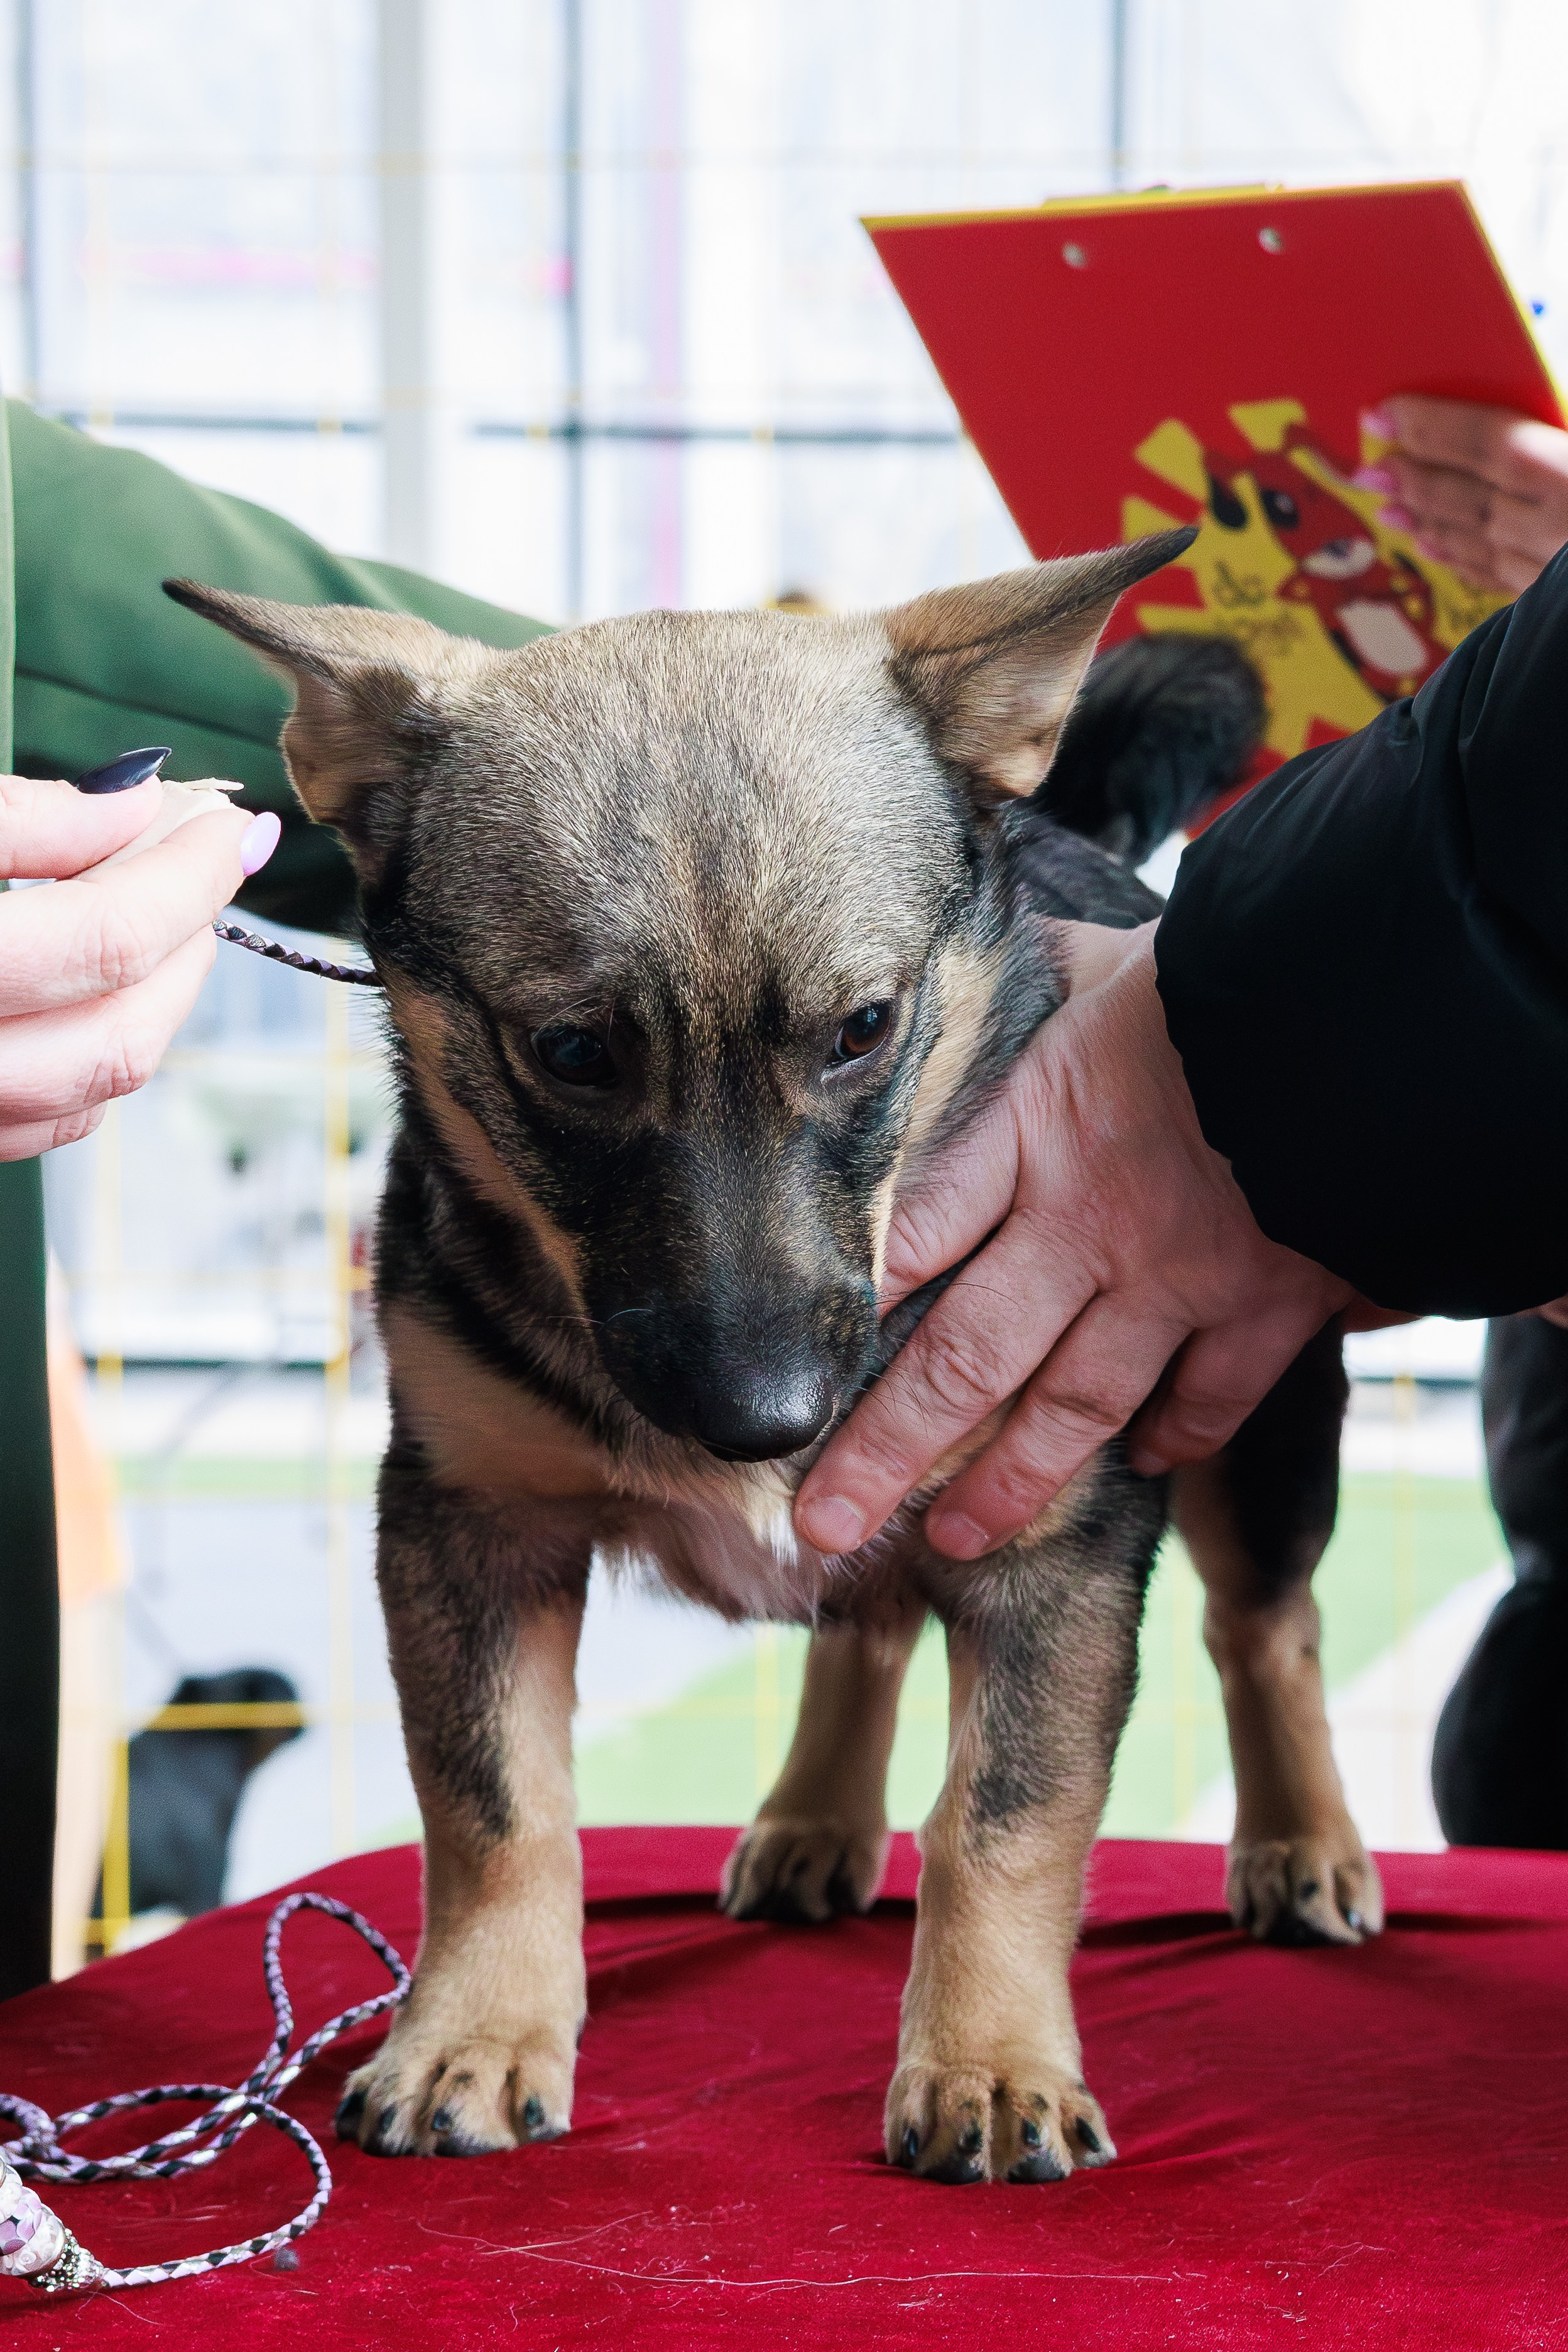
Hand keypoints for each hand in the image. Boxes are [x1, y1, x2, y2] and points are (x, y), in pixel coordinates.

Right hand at [0, 774, 276, 1159]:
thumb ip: (21, 821)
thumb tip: (134, 804)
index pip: (107, 938)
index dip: (185, 875)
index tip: (224, 825)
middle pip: (119, 1032)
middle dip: (183, 941)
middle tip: (200, 867)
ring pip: (98, 1083)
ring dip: (154, 998)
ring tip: (156, 915)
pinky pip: (52, 1115)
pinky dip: (98, 1046)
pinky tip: (97, 983)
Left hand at [794, 920, 1353, 1561]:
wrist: (1375, 1011)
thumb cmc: (1233, 971)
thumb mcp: (1111, 960)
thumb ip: (1040, 980)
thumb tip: (984, 952)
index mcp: (1038, 1130)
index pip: (912, 1232)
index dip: (845, 1308)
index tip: (792, 1371)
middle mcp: (1089, 1222)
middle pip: (964, 1359)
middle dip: (886, 1450)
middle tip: (825, 1519)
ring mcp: (1177, 1277)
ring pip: (1070, 1406)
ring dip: (1007, 1483)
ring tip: (950, 1540)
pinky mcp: (1264, 1305)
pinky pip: (1208, 1397)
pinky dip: (1173, 1437)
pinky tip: (1137, 1463)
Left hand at [1353, 395, 1567, 595]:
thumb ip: (1556, 415)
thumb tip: (1493, 419)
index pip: (1493, 443)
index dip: (1434, 427)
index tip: (1386, 415)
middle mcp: (1562, 528)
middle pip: (1473, 499)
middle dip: (1414, 481)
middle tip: (1371, 471)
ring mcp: (1556, 571)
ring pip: (1480, 544)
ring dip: (1428, 523)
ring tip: (1388, 508)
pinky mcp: (1553, 599)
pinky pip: (1500, 579)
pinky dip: (1463, 560)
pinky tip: (1432, 548)